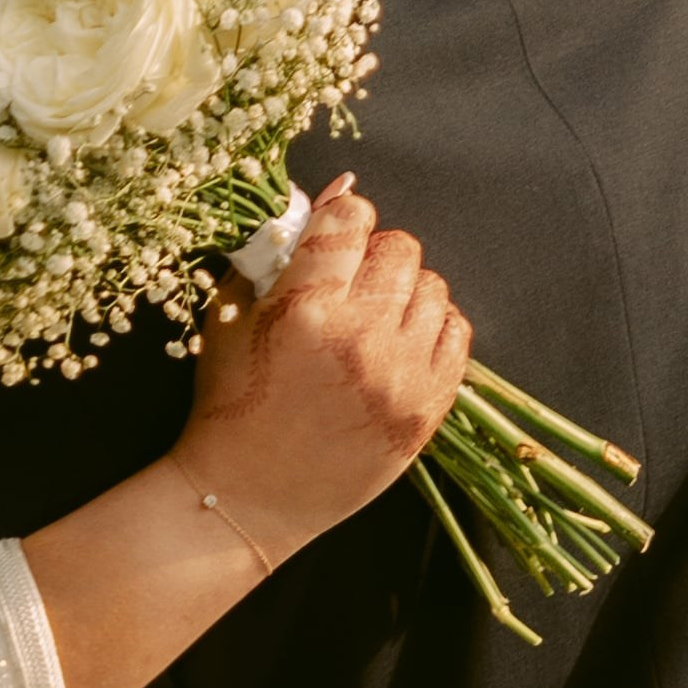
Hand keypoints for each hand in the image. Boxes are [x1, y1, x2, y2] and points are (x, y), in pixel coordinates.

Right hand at [172, 176, 470, 567]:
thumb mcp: (230, 316)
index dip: (342, 218)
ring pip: (433, 288)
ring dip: (404, 291)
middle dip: (374, 254)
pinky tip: (399, 343)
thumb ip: (276, 250)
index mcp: (303, 310)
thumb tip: (335, 191)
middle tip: (349, 282)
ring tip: (373, 317)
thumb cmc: (230, 401)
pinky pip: (456, 335)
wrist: (246, 495)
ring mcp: (400, 378)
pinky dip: (431, 328)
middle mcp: (359, 339)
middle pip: (400, 248)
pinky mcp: (425, 411)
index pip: (351, 220)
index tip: (333, 235)